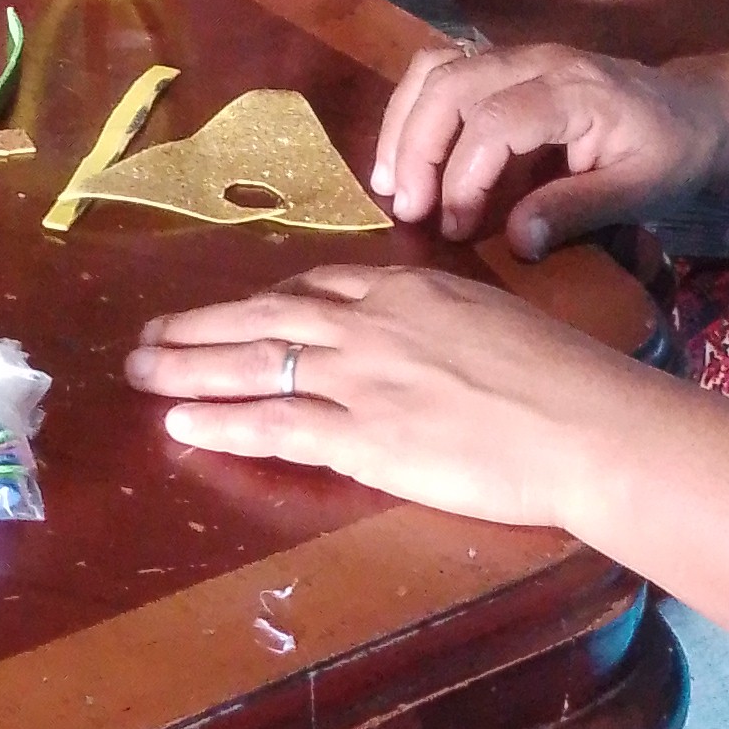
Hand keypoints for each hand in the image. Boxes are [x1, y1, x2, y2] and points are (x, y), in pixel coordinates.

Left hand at [124, 262, 656, 528]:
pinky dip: (221, 422)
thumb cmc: (568, 381)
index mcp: (409, 291)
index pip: (315, 290)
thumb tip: (430, 345)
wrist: (589, 423)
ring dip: (187, 369)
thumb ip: (447, 327)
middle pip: (264, 317)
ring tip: (139, 375)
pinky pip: (274, 424)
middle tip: (147, 339)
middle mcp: (373, 325)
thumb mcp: (499, 324)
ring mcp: (364, 379)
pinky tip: (180, 424)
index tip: (224, 313)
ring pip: (255, 365)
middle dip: (199, 328)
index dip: (260, 304)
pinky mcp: (364, 437)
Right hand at [372, 40, 728, 247]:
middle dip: (418, 149)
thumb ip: (577, 211)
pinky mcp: (505, 64)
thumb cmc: (673, 153)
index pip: (495, 122)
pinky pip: (444, 70)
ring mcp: (518, 55)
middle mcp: (538, 60)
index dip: (463, 178)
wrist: (696, 110)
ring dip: (404, 126)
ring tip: (391, 185)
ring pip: (437, 69)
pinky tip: (405, 159)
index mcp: (576, 91)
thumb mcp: (640, 191)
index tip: (457, 229)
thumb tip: (515, 241)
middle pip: (452, 85)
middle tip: (408, 212)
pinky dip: (414, 111)